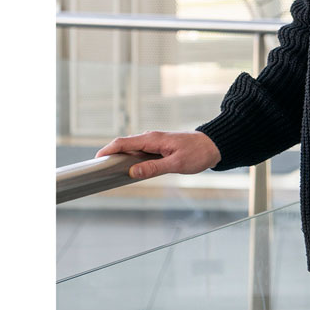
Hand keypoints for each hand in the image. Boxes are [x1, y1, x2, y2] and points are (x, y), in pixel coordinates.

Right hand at [94, 130, 221, 179]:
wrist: (213, 145)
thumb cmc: (197, 153)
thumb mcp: (176, 164)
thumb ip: (153, 168)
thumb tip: (132, 172)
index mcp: (153, 139)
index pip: (123, 142)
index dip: (107, 150)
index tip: (95, 160)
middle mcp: (151, 137)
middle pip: (124, 144)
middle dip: (110, 154)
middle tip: (98, 169)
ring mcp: (154, 141)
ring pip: (132, 148)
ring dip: (120, 156)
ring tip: (109, 170)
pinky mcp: (159, 146)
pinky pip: (140, 150)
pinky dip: (131, 157)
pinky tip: (129, 168)